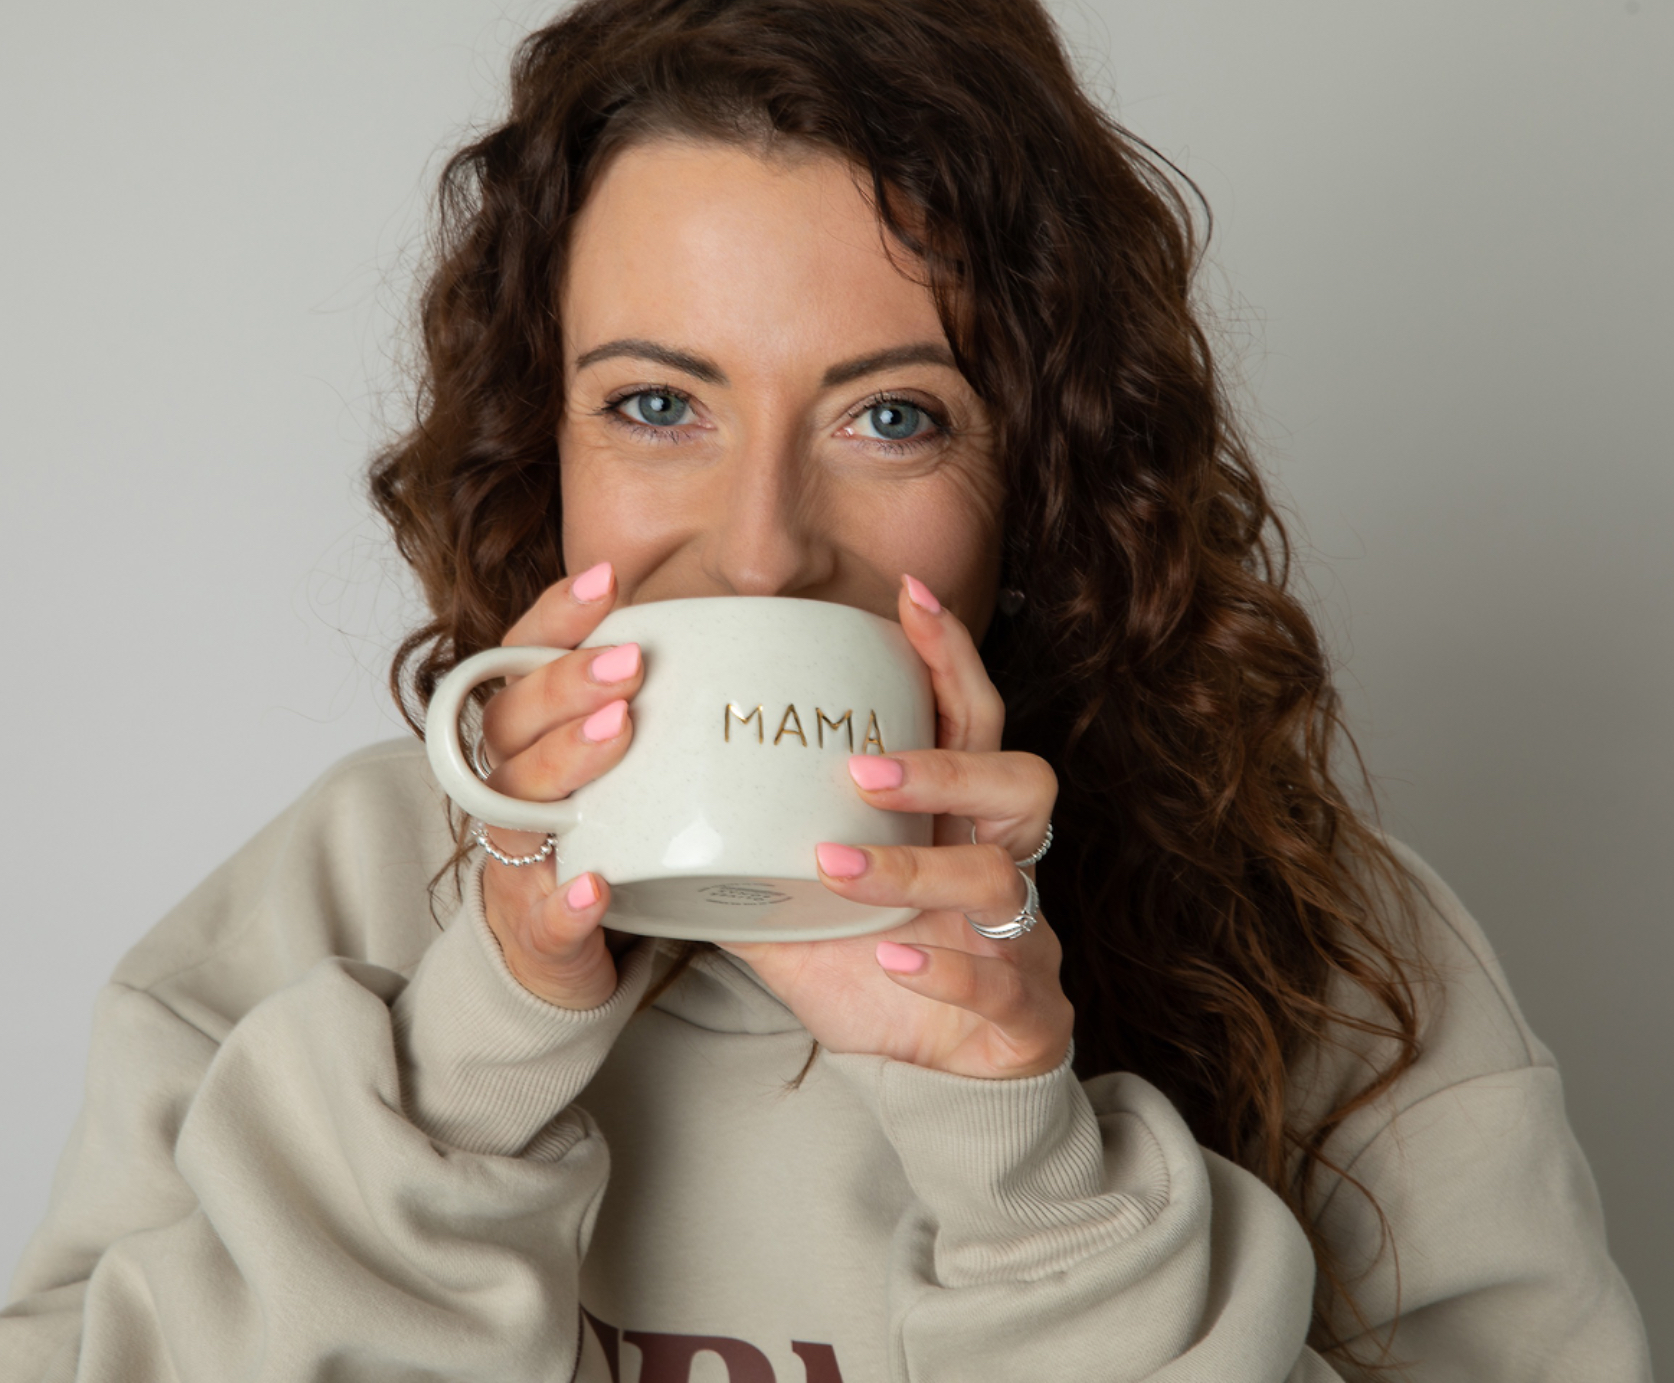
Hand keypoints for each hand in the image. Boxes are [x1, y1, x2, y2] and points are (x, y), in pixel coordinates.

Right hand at [467, 561, 637, 1009]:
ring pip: (516, 803)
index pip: (520, 660)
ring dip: (564, 762)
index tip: (608, 579)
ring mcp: (517, 859)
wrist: (555, 950)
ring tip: (619, 731)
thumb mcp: (619, 762)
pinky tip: (597, 885)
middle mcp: (509, 788)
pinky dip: (566, 902)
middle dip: (566, 684)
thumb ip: (651, 701)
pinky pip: (542, 915)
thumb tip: (741, 632)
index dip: (555, 617)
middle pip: (510, 722)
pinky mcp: (536, 930)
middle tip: (629, 662)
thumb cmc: (600, 836)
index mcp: (527, 739)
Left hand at [722, 576, 1072, 1080]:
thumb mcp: (803, 910)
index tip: (909, 597)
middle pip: (1018, 780)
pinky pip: (1002, 979)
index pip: (970, 719)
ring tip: (838, 866)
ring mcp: (1021, 936)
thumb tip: (650, 806)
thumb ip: (746, 857)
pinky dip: (947, 966)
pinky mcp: (1023, 1008)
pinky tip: (893, 959)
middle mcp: (1000, 862)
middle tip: (858, 767)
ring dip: (918, 865)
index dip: (951, 658)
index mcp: (957, 820)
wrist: (945, 1077)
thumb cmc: (882, 971)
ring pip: (1000, 878)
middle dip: (944, 762)